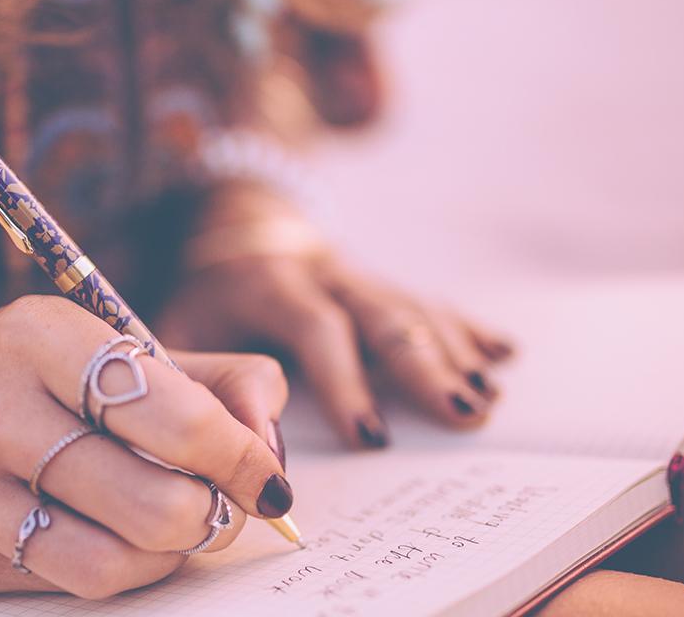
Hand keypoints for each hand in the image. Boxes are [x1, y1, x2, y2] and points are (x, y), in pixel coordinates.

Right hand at [0, 296, 290, 598]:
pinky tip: (102, 535)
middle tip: (218, 510)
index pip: (172, 416)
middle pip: (151, 503)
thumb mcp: (104, 350)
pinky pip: (62, 586)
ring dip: (164, 557)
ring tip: (167, 530)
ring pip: (111, 563)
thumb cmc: (19, 380)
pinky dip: (110, 570)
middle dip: (209, 518)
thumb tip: (271, 449)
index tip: (269, 482)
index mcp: (37, 335)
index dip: (241, 460)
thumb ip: (211, 382)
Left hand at [161, 254, 512, 448]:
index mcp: (271, 284)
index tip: (372, 438)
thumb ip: (205, 383)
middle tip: (463, 413)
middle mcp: (325, 273)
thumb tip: (243, 450)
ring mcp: (359, 274)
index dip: (345, 382)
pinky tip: (504, 353)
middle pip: (383, 315)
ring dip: (455, 354)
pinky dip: (468, 328)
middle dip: (425, 367)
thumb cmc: (203, 301)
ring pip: (414, 309)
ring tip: (486, 399)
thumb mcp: (179, 331)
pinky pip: (430, 302)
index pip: (317, 327)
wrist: (229, 233)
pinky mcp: (380, 281)